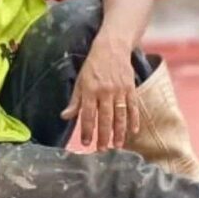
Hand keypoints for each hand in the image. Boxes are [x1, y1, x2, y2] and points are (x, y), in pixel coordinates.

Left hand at [60, 35, 139, 150]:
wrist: (112, 48)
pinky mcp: (131, 88)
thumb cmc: (93, 67)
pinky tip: (132, 131)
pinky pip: (133, 106)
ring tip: (116, 145)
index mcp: (90, 91)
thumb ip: (74, 101)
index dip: (86, 130)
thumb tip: (65, 116)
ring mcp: (120, 90)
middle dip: (103, 135)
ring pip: (120, 115)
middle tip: (102, 149)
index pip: (87, 115)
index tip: (85, 143)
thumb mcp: (80, 82)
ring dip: (119, 132)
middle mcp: (105, 92)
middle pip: (104, 118)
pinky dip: (133, 119)